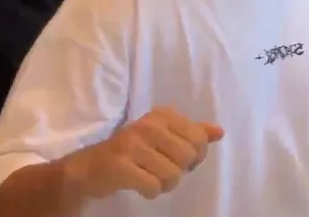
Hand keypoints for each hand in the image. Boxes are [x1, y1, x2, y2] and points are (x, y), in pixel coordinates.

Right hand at [66, 106, 223, 199]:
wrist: (88, 168)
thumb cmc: (131, 152)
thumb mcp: (163, 137)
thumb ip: (192, 133)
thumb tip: (219, 132)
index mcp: (163, 115)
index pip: (199, 138)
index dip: (196, 156)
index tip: (180, 159)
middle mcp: (149, 124)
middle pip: (188, 157)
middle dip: (179, 171)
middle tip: (162, 170)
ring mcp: (133, 144)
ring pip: (172, 174)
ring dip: (164, 184)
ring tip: (150, 178)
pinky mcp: (120, 165)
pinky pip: (153, 186)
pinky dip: (151, 192)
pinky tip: (141, 186)